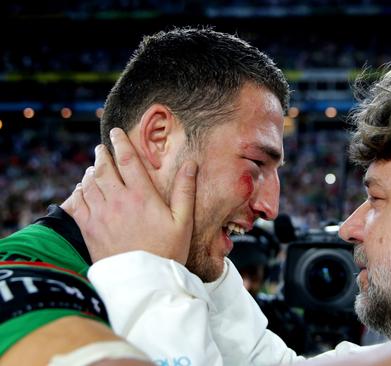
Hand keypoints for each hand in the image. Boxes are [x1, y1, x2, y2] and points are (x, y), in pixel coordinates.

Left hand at [64, 128, 196, 263]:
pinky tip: (83, 190)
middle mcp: (118, 201)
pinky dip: (79, 191)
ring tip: (94, 168)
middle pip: (103, 168)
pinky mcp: (88, 229)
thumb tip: (190, 164)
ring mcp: (100, 215)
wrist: (143, 281)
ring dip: (91, 172)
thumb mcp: (183, 221)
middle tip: (103, 148)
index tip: (116, 133)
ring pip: (88, 183)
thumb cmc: (168, 252)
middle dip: (102, 155)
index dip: (121, 143)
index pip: (127, 160)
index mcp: (142, 196)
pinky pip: (77, 202)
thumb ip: (185, 191)